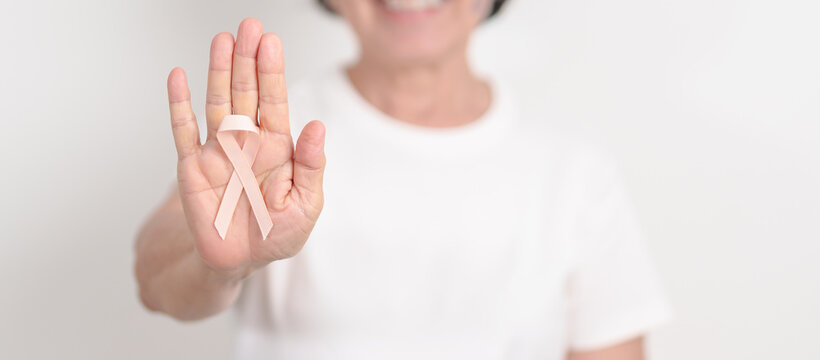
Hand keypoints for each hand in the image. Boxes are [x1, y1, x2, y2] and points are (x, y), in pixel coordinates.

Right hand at [166, 18, 325, 272]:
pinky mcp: (192, 166)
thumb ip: (311, 166)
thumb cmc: (276, 234)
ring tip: (221, 40)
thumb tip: (317, 126)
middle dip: (248, 60)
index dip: (272, 71)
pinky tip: (179, 76)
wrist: (238, 262)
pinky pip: (183, 130)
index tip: (271, 42)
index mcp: (277, 147)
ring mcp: (218, 150)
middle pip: (246, 92)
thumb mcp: (305, 205)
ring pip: (217, 102)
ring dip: (218, 71)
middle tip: (249, 27)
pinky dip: (179, 104)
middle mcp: (247, 141)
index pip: (274, 101)